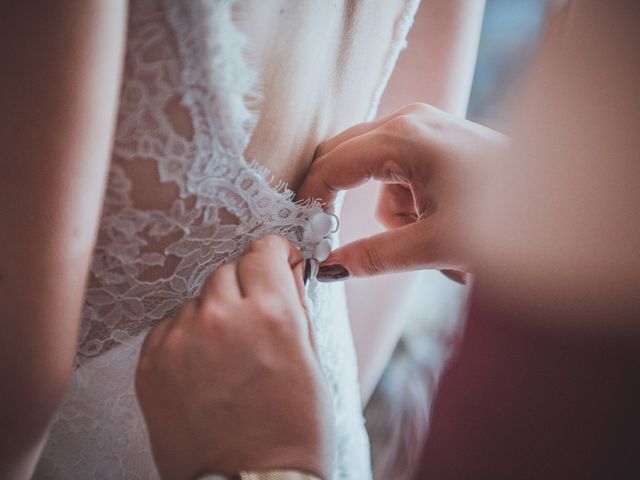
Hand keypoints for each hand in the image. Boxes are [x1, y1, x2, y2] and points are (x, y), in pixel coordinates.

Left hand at [135, 235, 334, 479]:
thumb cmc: (293, 432)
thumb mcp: (311, 362)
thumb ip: (295, 306)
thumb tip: (286, 269)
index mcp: (271, 315)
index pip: (263, 250)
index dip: (273, 254)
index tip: (275, 263)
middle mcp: (222, 318)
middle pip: (228, 269)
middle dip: (245, 286)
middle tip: (255, 320)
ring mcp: (181, 341)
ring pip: (198, 298)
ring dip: (215, 313)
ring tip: (228, 354)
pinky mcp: (151, 364)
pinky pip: (170, 326)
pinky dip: (188, 336)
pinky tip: (204, 368)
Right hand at [298, 103, 506, 282]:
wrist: (562, 202)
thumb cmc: (506, 217)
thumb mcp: (435, 243)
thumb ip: (376, 257)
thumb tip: (330, 269)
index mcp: (403, 137)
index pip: (333, 163)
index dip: (311, 196)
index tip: (300, 228)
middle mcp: (409, 121)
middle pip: (345, 156)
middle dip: (341, 197)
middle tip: (335, 235)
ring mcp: (424, 126)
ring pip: (373, 170)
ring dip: (386, 208)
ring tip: (423, 234)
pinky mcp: (437, 140)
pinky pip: (398, 171)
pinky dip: (406, 201)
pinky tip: (436, 218)